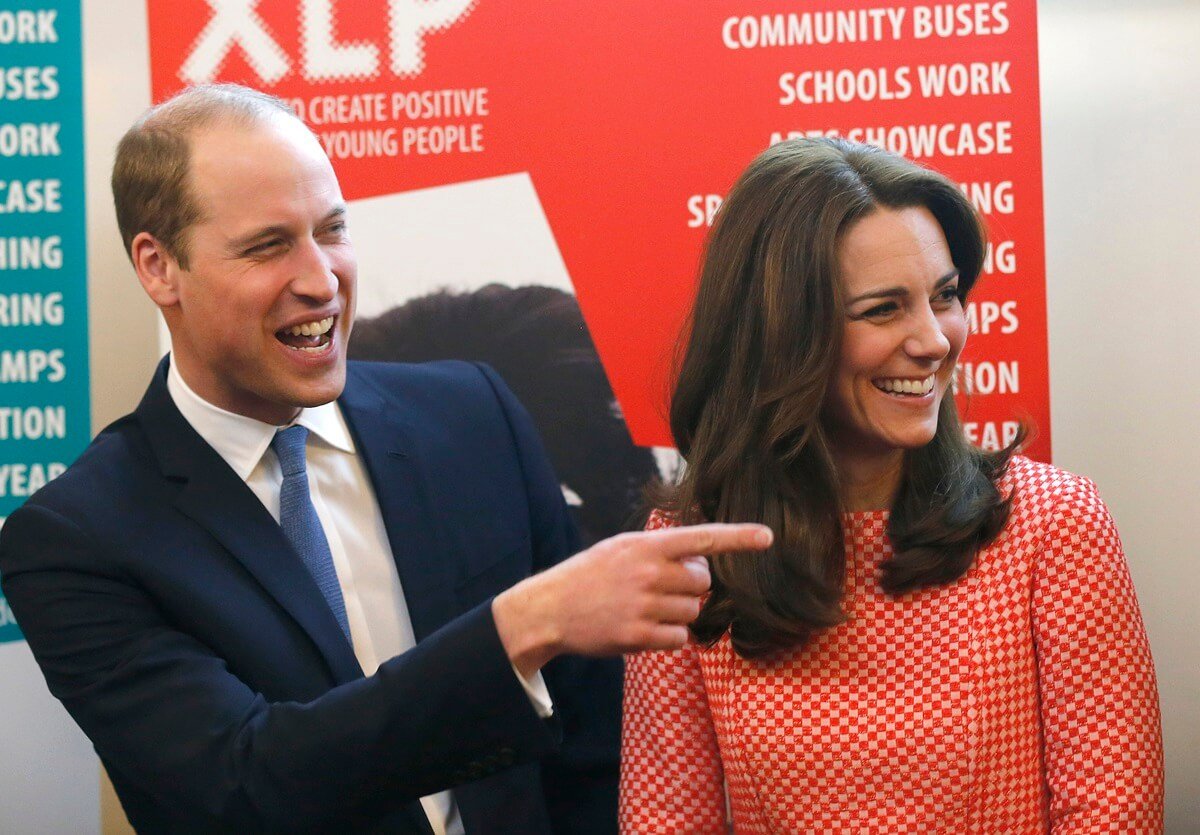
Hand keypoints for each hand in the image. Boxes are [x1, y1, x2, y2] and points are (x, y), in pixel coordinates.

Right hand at [492, 523, 772, 675]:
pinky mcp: (637, 636)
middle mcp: (647, 572)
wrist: (548, 608)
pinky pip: (679, 639)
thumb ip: (660, 550)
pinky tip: (642, 629)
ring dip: (677, 614)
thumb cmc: (590, 575)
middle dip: (690, 587)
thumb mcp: (621, 548)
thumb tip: (702, 565)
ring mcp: (643, 605)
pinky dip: (668, 637)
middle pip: (702, 583)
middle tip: (660, 589)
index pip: (701, 538)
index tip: (769, 537)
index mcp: (646, 545)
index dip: (738, 537)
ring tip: (645, 609)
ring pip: (692, 612)